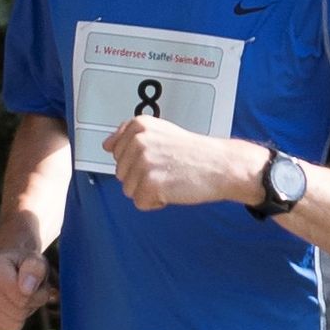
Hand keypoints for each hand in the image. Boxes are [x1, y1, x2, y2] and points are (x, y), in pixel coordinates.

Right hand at [0, 248, 57, 329]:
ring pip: (12, 325)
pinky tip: (8, 308)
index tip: (34, 285)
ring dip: (22, 315)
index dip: (36, 294)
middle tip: (28, 293)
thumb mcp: (36, 261)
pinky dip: (12, 324)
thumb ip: (35, 270)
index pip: (21, 297)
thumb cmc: (22, 264)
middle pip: (17, 312)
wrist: (7, 265)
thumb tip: (26, 289)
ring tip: (19, 299)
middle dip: (29, 305)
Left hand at [102, 117, 251, 210]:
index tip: (159, 157)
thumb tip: (107, 145)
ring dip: (149, 190)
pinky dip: (156, 202)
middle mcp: (138, 141)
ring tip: (172, 178)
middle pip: (121, 173)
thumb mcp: (161, 133)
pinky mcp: (149, 184)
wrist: (222, 165)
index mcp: (139, 126)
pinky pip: (140, 203)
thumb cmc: (195, 153)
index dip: (138, 161)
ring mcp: (143, 162)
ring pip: (129, 190)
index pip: (117, 151)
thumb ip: (131, 137)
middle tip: (169, 169)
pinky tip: (173, 189)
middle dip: (143, 177)